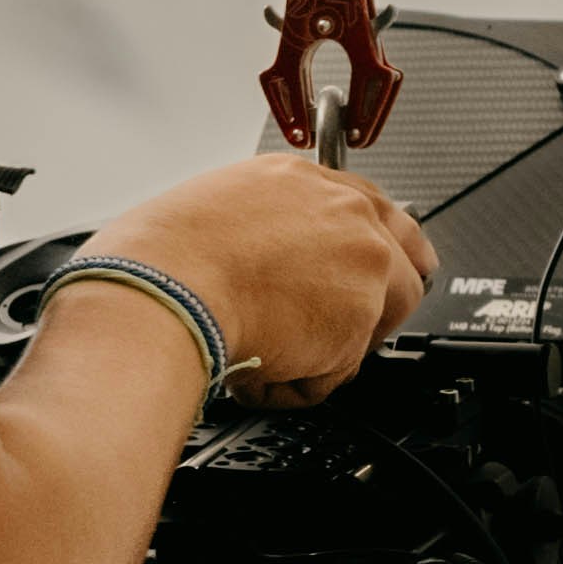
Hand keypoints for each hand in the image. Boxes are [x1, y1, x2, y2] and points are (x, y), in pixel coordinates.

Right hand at [78, 152, 436, 403]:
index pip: (362, 205)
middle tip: (343, 329)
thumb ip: (256, 228)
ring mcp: (360, 262)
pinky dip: (303, 384)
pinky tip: (258, 374)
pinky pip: (341, 369)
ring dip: (334, 347)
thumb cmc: (158, 261)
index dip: (366, 244)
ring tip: (275, 357)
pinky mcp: (359, 317)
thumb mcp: (208, 211)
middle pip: (404, 252)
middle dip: (380, 297)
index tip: (367, 266)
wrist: (163, 295)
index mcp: (297, 179)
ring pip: (379, 318)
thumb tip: (252, 259)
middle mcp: (341, 211)